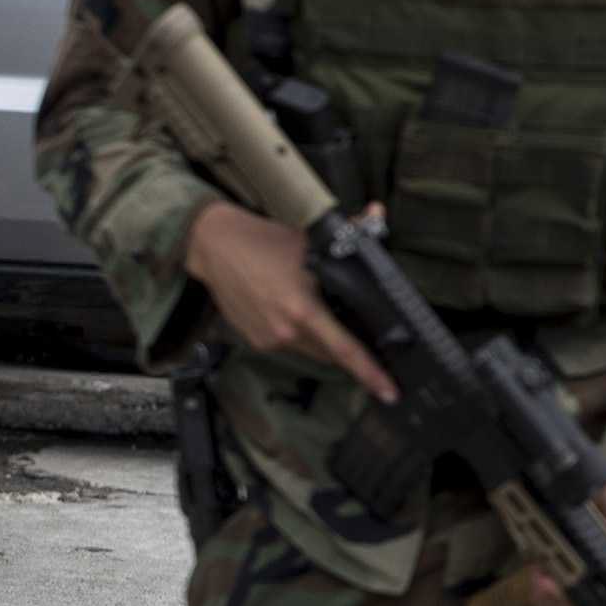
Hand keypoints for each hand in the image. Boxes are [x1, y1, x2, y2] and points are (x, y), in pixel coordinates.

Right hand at [182, 201, 397, 402]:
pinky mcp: (256, 340)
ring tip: (320, 308)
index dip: (370, 373)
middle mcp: (286, 331)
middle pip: (332, 352)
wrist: (215, 247)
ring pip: (312, 349)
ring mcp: (269, 339)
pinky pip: (290, 344)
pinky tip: (294, 308)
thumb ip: (352, 232)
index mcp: (303, 310)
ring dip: (323, 337)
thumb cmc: (264, 241)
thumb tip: (378, 214)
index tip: (389, 392)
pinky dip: (300, 333)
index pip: (346, 350)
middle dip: (349, 346)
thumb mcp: (311, 237)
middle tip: (362, 329)